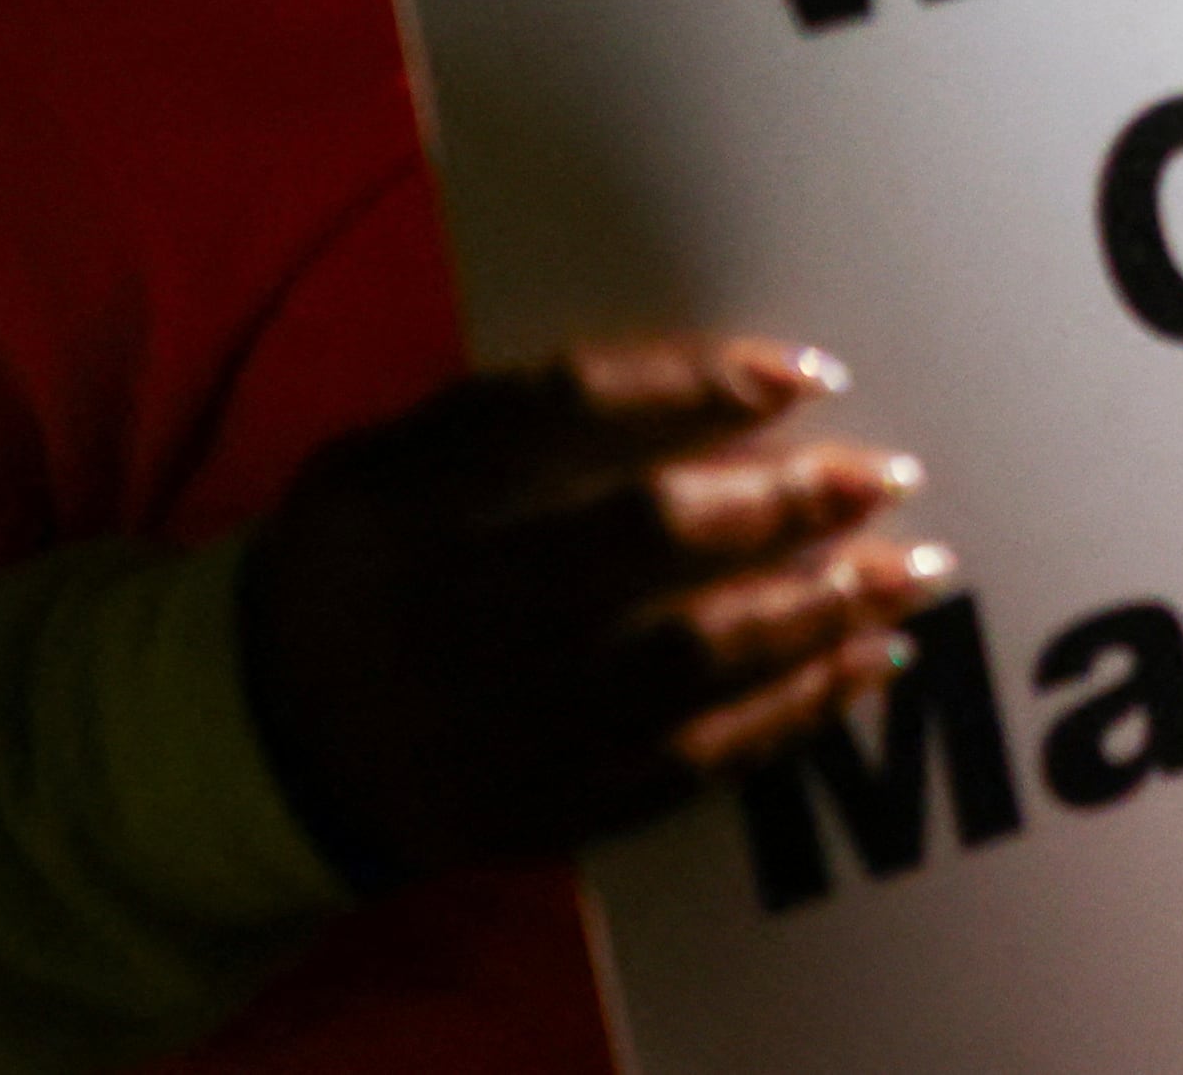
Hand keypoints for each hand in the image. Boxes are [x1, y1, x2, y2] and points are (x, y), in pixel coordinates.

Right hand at [237, 333, 952, 890]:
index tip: (805, 372)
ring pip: (689, 656)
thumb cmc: (359, 563)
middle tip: (890, 474)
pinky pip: (691, 762)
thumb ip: (511, 412)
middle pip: (648, 537)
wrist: (269, 742)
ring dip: (820, 609)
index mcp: (408, 495)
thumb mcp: (388, 459)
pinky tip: (867, 668)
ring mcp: (500, 722)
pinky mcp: (545, 810)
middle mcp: (453, 606)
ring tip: (913, 569)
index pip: (565, 410)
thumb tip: (703, 373)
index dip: (693, 385)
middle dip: (787, 502)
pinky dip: (792, 714)